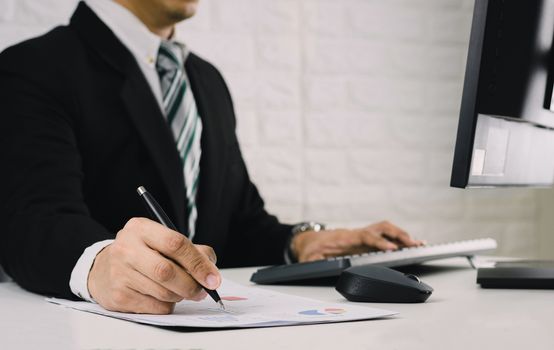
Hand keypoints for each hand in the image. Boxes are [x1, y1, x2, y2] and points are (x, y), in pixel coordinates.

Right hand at [88, 217, 220, 313]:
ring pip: (163, 292)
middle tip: (203, 291)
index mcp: (140, 228)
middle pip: (167, 271)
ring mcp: (119, 273)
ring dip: (180, 296)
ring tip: (182, 291)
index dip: (198, 263)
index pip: (175, 243)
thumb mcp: (163, 241)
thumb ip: (191, 251)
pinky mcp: (118, 296)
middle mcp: (126, 248)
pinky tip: (164, 297)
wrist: (103, 269)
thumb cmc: (143, 254)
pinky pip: (155, 307)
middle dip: (191, 285)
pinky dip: (168, 305)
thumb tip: (211, 272)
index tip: (213, 278)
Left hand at [291, 221, 423, 261]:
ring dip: (402, 235)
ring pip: (386, 229)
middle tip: (414, 245)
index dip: (380, 242)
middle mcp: (357, 233)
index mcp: (346, 237)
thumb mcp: (308, 257)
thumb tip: (312, 268)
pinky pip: (385, 235)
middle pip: (382, 228)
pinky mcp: (366, 239)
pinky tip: (411, 245)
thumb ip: (312, 263)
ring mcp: (363, 235)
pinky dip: (399, 239)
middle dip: (399, 235)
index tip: (391, 248)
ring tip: (419, 244)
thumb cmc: (311, 248)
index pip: (366, 236)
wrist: (309, 240)